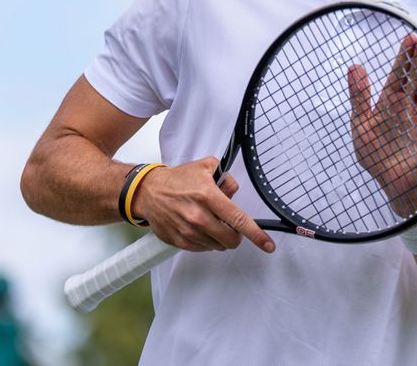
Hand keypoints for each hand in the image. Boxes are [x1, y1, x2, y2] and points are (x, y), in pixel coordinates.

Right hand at [131, 157, 274, 253]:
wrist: (148, 192)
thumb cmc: (178, 180)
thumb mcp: (206, 167)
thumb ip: (226, 177)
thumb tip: (234, 192)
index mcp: (207, 196)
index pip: (237, 219)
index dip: (256, 234)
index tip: (268, 245)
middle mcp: (198, 216)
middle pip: (230, 238)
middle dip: (236, 235)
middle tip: (230, 226)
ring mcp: (187, 231)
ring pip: (217, 245)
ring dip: (220, 238)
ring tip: (210, 222)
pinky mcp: (178, 241)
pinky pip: (202, 249)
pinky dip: (206, 241)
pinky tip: (200, 228)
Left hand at [347, 34, 416, 217]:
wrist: (392, 184)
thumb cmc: (376, 154)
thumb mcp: (360, 125)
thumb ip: (358, 96)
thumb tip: (354, 66)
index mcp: (391, 103)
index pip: (399, 75)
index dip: (404, 57)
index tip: (410, 38)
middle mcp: (409, 108)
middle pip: (416, 80)